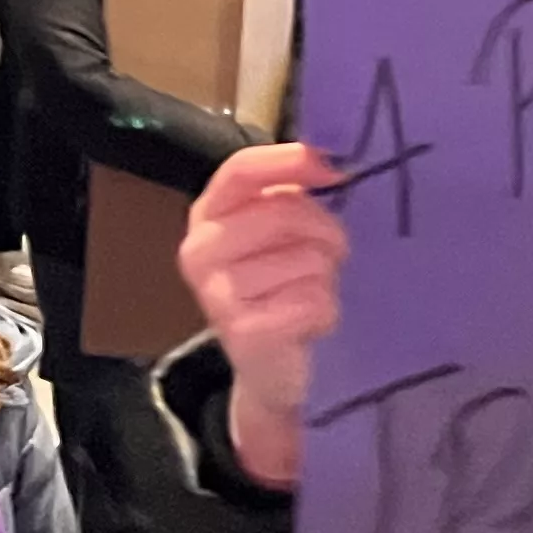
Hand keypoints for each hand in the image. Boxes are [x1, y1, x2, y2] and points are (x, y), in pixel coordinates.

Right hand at [179, 142, 347, 490]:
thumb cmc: (281, 286)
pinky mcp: (244, 332)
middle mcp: (199, 250)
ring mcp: (216, 294)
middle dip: (325, 234)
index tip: (332, 171)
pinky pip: (313, 300)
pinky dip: (326, 312)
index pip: (241, 170)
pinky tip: (310, 324)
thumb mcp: (278, 232)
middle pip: (284, 212)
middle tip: (330, 258)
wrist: (269, 370)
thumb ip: (292, 192)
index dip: (290, 162)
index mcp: (206, 215)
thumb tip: (328, 162)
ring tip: (310, 296)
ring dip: (326, 279)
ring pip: (307, 260)